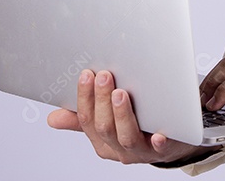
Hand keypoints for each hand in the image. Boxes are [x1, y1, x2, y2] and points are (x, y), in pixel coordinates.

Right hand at [47, 69, 206, 164]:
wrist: (171, 145)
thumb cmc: (136, 128)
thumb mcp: (106, 124)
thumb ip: (82, 120)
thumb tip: (53, 118)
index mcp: (101, 140)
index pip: (86, 120)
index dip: (85, 97)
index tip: (87, 74)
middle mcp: (117, 148)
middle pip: (104, 127)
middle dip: (102, 101)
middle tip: (105, 76)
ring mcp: (140, 151)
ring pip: (126, 137)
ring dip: (122, 115)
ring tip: (121, 93)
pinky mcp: (164, 150)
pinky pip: (160, 149)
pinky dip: (158, 142)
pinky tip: (158, 134)